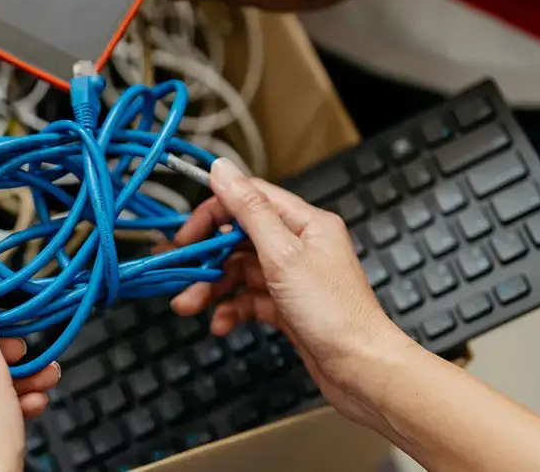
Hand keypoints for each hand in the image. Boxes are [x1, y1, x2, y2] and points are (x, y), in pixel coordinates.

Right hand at [167, 159, 416, 425]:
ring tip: (189, 305)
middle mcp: (299, 246)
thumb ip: (249, 210)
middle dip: (206, 258)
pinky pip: (249, 300)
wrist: (361, 369)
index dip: (213, 212)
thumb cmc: (336, 313)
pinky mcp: (288, 307)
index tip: (186, 232)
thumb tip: (223, 169)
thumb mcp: (283, 253)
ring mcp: (293, 278)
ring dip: (212, 288)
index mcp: (305, 223)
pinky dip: (232, 310)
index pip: (249, 200)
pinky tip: (222, 323)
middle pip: (239, 239)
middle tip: (178, 271)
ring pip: (240, 273)